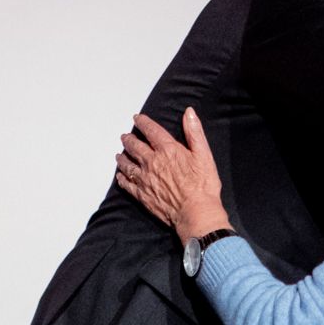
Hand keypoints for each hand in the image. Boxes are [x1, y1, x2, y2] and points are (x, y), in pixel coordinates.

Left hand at [117, 109, 228, 240]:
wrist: (195, 212)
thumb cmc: (203, 185)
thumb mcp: (204, 154)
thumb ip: (194, 132)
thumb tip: (189, 113)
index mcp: (167, 150)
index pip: (151, 131)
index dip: (143, 123)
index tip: (137, 118)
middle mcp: (152, 162)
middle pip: (135, 146)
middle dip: (129, 139)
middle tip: (125, 136)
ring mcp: (145, 179)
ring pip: (127, 164)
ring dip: (122, 157)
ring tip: (119, 154)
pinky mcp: (142, 195)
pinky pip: (127, 184)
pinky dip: (122, 179)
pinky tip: (119, 177)